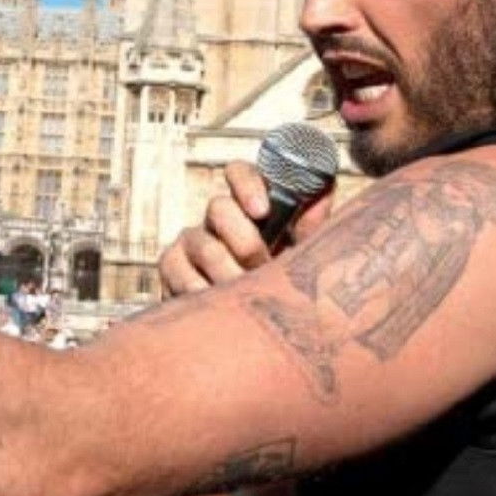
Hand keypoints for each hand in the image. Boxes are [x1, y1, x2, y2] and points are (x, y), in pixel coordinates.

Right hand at [158, 161, 334, 294]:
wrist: (246, 323)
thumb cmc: (278, 280)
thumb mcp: (300, 254)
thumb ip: (311, 226)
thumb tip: (324, 188)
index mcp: (248, 205)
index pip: (239, 172)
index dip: (247, 185)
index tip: (262, 211)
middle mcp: (215, 217)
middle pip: (219, 207)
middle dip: (246, 242)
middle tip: (263, 269)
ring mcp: (189, 240)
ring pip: (204, 246)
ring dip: (230, 274)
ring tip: (248, 296)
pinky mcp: (170, 266)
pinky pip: (180, 273)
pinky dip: (203, 292)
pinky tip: (219, 304)